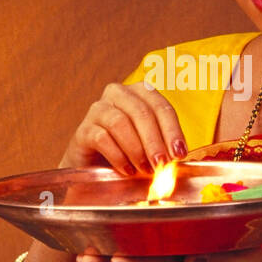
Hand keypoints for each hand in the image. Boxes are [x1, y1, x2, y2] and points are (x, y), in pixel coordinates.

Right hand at [59, 81, 187, 174]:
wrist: (95, 165)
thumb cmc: (129, 152)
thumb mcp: (151, 145)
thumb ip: (165, 146)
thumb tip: (177, 156)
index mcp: (141, 92)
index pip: (161, 107)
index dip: (172, 131)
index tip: (179, 153)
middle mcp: (118, 94)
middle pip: (141, 113)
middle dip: (155, 141)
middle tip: (162, 164)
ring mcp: (98, 109)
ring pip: (120, 123)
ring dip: (136, 149)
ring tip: (145, 169)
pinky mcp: (83, 129)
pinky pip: (102, 138)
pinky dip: (118, 156)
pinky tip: (127, 170)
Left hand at [75, 248, 261, 261]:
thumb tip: (191, 259)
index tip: (118, 260)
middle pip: (137, 261)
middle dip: (109, 260)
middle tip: (83, 259)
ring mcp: (164, 259)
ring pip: (133, 255)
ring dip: (107, 253)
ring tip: (82, 254)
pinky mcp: (164, 250)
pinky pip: (139, 246)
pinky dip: (119, 242)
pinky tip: (100, 237)